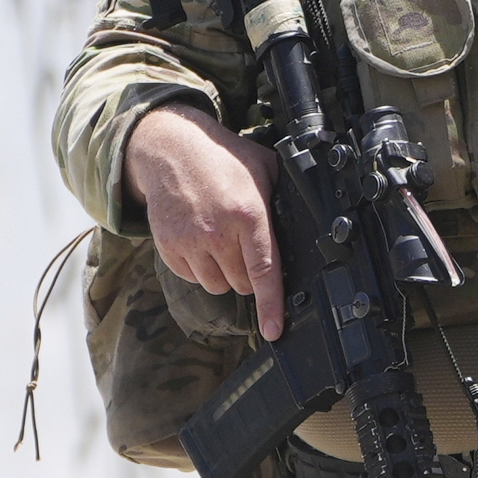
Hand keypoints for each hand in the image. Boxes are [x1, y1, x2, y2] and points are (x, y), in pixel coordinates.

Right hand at [125, 100, 285, 339]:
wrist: (171, 148)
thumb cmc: (223, 159)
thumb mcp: (265, 169)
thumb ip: (284, 200)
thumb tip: (308, 228)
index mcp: (248, 215)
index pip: (263, 271)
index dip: (271, 305)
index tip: (274, 330)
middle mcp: (217, 232)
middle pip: (241, 284)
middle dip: (248, 274)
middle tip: (243, 246)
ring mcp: (189, 241)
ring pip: (216, 285)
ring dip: (224, 273)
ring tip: (222, 241)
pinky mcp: (168, 246)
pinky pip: (192, 277)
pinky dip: (200, 268)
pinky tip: (201, 240)